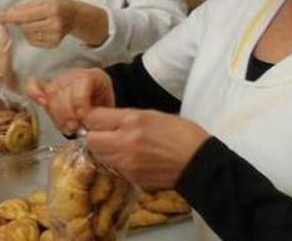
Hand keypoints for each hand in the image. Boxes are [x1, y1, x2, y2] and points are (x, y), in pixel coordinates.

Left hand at [0, 0, 79, 48]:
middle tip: (21, 17)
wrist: (73, 16)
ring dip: (25, 28)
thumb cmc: (55, 5)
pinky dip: (30, 35)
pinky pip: (33, 41)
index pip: (25, 15)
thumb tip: (7, 14)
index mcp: (51, 8)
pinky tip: (38, 29)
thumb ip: (25, 7)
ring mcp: (55, 35)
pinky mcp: (53, 44)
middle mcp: (55, 23)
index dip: (10, 17)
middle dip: (19, 22)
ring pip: (28, 34)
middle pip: (25, 26)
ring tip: (33, 21)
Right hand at [24, 68, 112, 133]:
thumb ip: (97, 114)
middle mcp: (75, 74)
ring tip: (64, 128)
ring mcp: (60, 79)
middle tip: (72, 129)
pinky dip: (34, 92)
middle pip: (64, 89)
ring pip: (51, 92)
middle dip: (67, 112)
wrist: (99, 104)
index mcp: (94, 76)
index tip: (82, 118)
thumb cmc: (104, 109)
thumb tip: (86, 124)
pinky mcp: (48, 86)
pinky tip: (41, 103)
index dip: (80, 101)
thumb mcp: (107, 110)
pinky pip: (35, 85)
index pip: (82, 83)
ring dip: (56, 113)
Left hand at [83, 107, 210, 189]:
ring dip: (104, 150)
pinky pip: (113, 168)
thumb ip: (127, 117)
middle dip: (95, 135)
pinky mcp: (131, 177)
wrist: (200, 163)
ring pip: (99, 156)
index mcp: (132, 121)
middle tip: (107, 134)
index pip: (93, 118)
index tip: (99, 120)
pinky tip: (131, 158)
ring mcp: (127, 162)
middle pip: (91, 140)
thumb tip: (106, 120)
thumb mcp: (153, 115)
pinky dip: (117, 162)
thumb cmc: (181, 134)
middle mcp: (125, 142)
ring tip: (119, 146)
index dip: (94, 118)